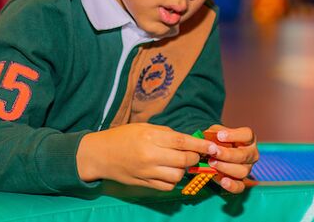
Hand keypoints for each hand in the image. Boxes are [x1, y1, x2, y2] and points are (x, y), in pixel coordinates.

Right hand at [77, 123, 217, 190]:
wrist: (100, 154)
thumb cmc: (123, 137)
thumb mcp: (144, 127)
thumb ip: (167, 134)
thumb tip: (189, 140)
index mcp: (151, 137)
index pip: (183, 142)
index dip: (201, 145)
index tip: (213, 147)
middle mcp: (150, 155)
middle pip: (184, 160)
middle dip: (194, 157)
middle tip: (194, 154)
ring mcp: (147, 171)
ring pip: (178, 175)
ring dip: (183, 170)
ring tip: (179, 163)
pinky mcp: (144, 183)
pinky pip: (167, 186)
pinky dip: (173, 181)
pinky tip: (169, 173)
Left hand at [205, 125, 258, 193]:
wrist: (213, 155)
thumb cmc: (217, 141)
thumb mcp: (215, 133)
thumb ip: (213, 134)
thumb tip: (209, 138)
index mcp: (248, 139)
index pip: (247, 135)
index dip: (234, 135)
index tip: (220, 136)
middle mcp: (251, 154)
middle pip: (244, 155)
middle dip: (227, 154)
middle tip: (213, 152)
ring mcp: (247, 169)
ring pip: (242, 171)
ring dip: (226, 167)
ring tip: (212, 163)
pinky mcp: (241, 182)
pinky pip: (240, 186)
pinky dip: (232, 185)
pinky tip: (223, 181)